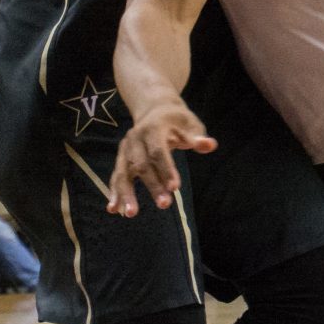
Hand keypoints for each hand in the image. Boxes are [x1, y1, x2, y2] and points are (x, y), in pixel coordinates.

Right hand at [108, 98, 214, 214]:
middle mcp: (135, 138)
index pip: (158, 151)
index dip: (166, 169)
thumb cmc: (177, 121)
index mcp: (152, 128)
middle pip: (141, 164)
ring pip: (123, 172)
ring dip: (126, 194)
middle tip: (165, 205)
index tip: (175, 188)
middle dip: (152, 185)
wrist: (155, 109)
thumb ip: (198, 138)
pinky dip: (114, 192)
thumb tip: (210, 145)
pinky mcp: (121, 158)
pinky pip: (116, 176)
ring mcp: (125, 149)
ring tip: (131, 214)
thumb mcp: (190, 124)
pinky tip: (114, 210)